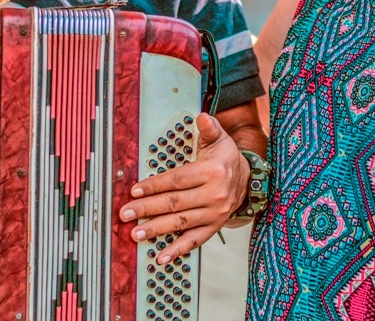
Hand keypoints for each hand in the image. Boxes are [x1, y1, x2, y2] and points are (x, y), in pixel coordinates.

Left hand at [118, 113, 248, 264]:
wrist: (249, 179)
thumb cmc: (226, 158)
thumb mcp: (220, 139)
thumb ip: (209, 128)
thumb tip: (201, 116)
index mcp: (212, 171)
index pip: (178, 180)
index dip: (155, 185)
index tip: (135, 190)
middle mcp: (214, 194)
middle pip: (175, 203)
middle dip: (147, 209)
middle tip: (125, 213)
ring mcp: (214, 213)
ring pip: (181, 223)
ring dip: (157, 230)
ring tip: (136, 233)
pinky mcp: (214, 227)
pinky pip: (195, 241)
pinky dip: (177, 250)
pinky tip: (161, 257)